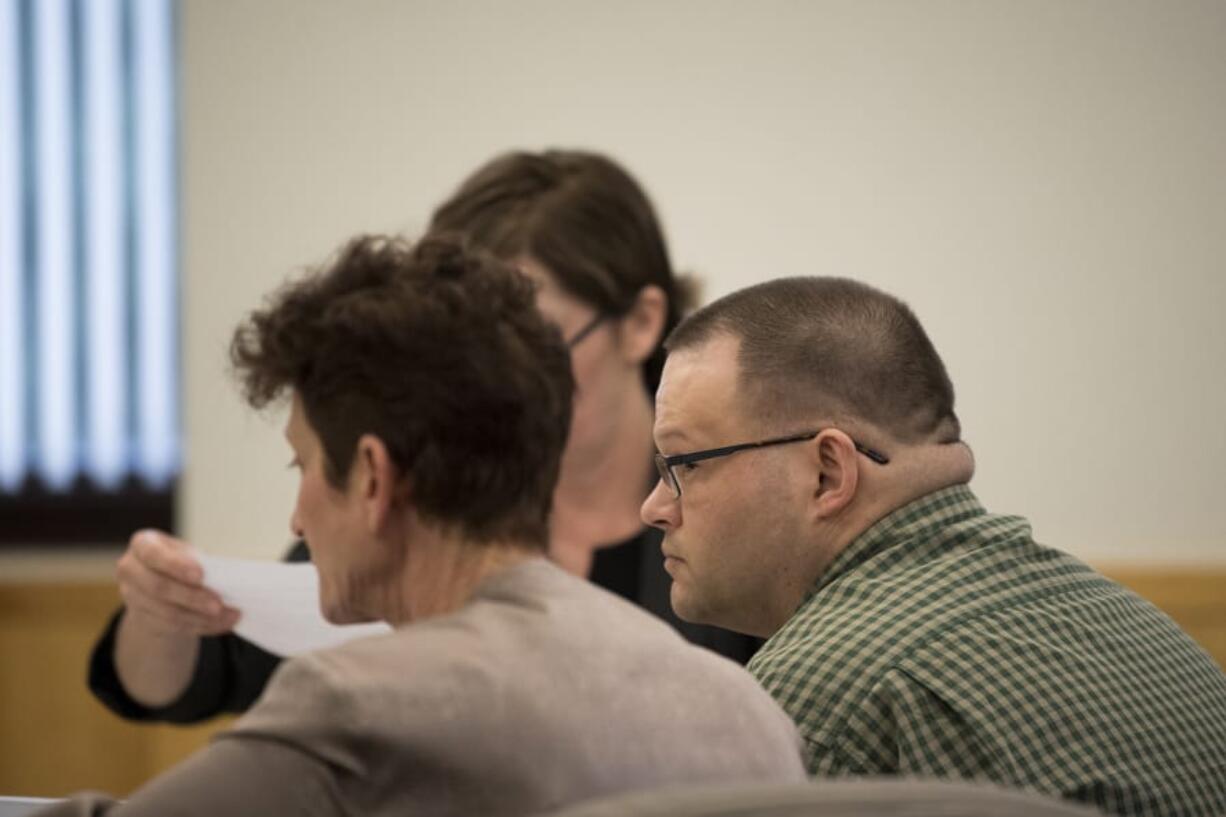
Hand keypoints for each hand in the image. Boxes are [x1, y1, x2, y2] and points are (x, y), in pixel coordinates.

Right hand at [116, 530, 239, 636]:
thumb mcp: (187, 554)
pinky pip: (172, 627)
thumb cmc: (180, 561)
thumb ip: (199, 562)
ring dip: (200, 617)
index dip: (176, 566)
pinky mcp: (141, 619)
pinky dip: (200, 626)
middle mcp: (130, 570)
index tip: (200, 575)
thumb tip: (224, 576)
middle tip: (219, 604)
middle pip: (158, 588)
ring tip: (229, 616)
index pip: (153, 554)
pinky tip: (222, 623)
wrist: (162, 584)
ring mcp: (131, 597)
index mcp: (142, 544)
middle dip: (192, 597)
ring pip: (166, 612)